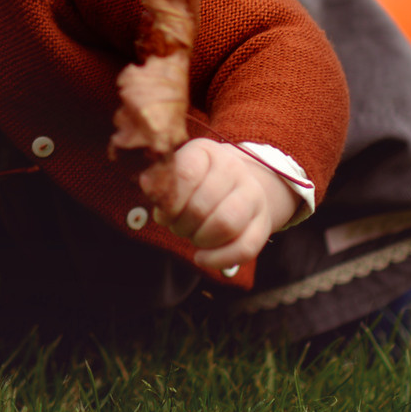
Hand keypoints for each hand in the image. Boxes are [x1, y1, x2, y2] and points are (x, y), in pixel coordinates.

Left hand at [153, 138, 297, 273]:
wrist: (238, 185)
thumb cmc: (197, 181)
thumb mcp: (177, 171)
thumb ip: (161, 180)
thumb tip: (147, 184)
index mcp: (207, 152)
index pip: (185, 175)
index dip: (169, 202)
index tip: (163, 214)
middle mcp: (235, 170)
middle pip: (202, 206)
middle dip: (182, 224)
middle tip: (177, 226)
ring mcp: (253, 196)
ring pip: (226, 224)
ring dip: (200, 239)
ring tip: (192, 236)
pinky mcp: (263, 224)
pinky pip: (245, 248)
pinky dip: (218, 259)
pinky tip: (201, 258)